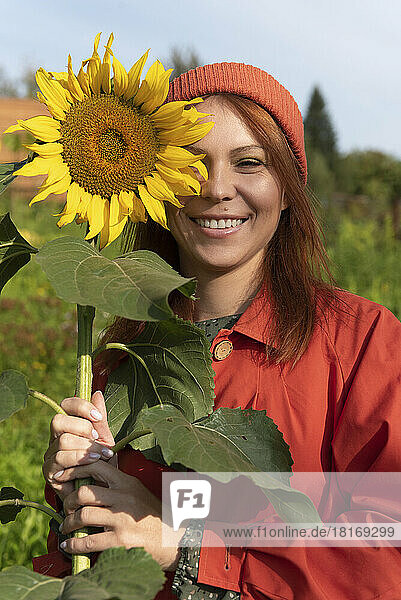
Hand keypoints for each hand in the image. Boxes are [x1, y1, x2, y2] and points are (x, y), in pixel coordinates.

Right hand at [43, 391, 115, 499]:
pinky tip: (93, 463)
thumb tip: (97, 393)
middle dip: (81, 427)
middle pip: (58, 421)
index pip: (65, 405)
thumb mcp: (104, 439)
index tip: (98, 418)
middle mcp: (55, 438)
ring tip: (103, 454)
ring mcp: (50, 454)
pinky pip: (60, 459)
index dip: (81, 407)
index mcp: (68, 425)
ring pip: (62, 441)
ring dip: (86, 447)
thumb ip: (100, 419)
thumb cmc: (102, 462)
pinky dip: (79, 459)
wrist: (100, 491)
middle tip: (97, 438)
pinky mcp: (49, 471)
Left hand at [55, 459, 184, 570]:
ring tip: (65, 527)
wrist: (172, 539)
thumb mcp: (138, 491)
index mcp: (127, 483)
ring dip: (68, 522)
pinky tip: (68, 546)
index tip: (63, 474)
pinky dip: (73, 545)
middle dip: (68, 500)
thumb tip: (94, 473)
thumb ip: (118, 484)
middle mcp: (124, 498)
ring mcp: (121, 519)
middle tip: (66, 506)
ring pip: (83, 515)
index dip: (76, 469)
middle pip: (85, 491)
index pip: (97, 466)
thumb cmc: (152, 515)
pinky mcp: (120, 541)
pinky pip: (88, 542)